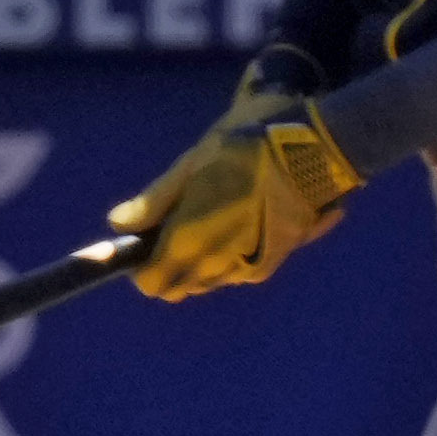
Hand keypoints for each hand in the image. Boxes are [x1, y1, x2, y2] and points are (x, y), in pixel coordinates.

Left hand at [106, 86, 358, 300]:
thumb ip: (155, 199)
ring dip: (203, 262)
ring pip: (210, 281)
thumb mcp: (194, 163)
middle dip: (173, 266)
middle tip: (180, 225)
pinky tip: (243, 223)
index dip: (142, 266)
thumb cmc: (248, 148)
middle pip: (181, 287)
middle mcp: (218, 265)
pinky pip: (238, 272)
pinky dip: (232, 257)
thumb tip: (119, 224)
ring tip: (216, 218)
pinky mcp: (275, 261)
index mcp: (190, 241)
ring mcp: (249, 267)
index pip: (152, 282)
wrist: (317, 150)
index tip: (147, 241)